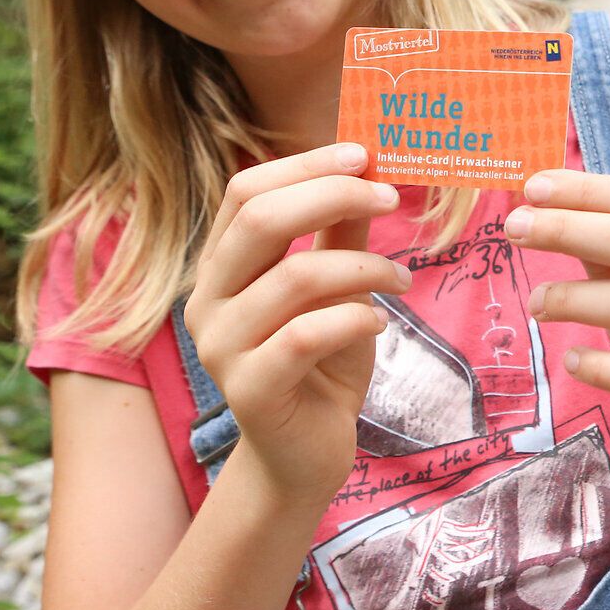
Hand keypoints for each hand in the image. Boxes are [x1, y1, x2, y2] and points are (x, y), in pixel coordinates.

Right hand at [181, 143, 411, 504]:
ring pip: (293, 277)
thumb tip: (370, 167)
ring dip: (365, 266)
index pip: (246, 191)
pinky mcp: (250, 391)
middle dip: (334, 196)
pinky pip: (306, 334)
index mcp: (221, 266)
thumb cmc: (322, 361)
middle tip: (392, 198)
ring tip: (401, 279)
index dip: (306, 165)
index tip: (365, 155)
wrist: (305, 454)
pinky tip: (377, 322)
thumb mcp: (336, 286)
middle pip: (260, 220)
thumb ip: (341, 231)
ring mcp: (222, 348)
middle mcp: (208, 301)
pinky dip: (354, 317)